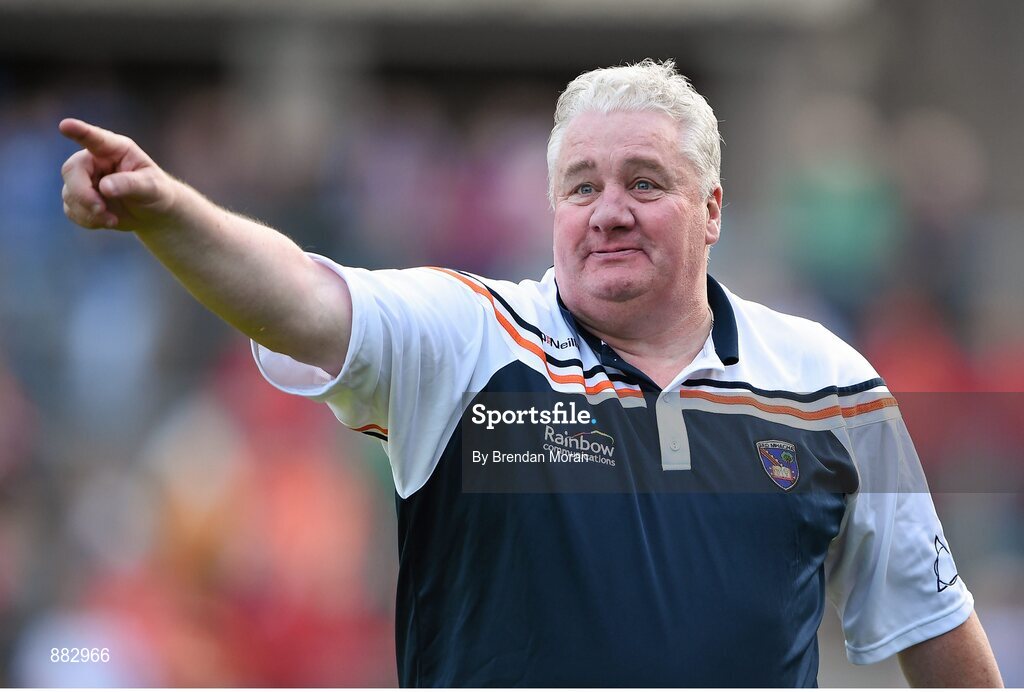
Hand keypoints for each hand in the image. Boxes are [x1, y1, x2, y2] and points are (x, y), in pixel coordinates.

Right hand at [59, 118, 178, 232]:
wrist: (153, 211)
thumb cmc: (156, 192)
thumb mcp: (152, 187)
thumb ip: (130, 184)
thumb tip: (104, 187)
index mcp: (115, 149)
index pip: (94, 138)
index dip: (79, 131)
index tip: (65, 125)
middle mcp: (95, 160)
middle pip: (71, 171)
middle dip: (83, 194)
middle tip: (101, 209)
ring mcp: (85, 179)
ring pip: (69, 194)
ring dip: (89, 212)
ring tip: (113, 220)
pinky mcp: (80, 198)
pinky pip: (71, 210)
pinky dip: (87, 220)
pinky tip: (107, 221)